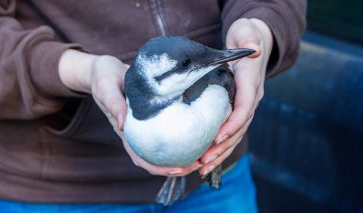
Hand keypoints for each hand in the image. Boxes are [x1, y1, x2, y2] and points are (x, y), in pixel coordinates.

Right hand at [58, 50, 201, 175]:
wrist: (105, 69)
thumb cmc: (104, 78)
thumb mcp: (106, 88)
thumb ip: (113, 104)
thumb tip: (121, 126)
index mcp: (126, 131)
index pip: (141, 157)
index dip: (158, 168)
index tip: (178, 169)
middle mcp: (137, 133)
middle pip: (156, 159)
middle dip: (178, 166)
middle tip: (200, 163)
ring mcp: (145, 126)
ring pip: (163, 148)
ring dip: (182, 155)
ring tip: (203, 154)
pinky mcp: (153, 116)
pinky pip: (168, 131)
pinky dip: (182, 136)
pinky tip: (198, 133)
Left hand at [199, 18, 272, 174]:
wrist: (254, 43)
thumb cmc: (246, 37)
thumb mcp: (247, 31)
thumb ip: (249, 38)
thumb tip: (255, 49)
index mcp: (251, 82)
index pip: (245, 106)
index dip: (233, 123)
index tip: (217, 137)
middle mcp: (251, 98)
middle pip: (239, 127)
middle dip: (222, 146)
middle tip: (204, 160)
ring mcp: (246, 106)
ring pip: (235, 134)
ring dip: (219, 152)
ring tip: (202, 167)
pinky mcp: (238, 110)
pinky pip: (230, 131)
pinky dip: (218, 147)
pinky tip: (205, 159)